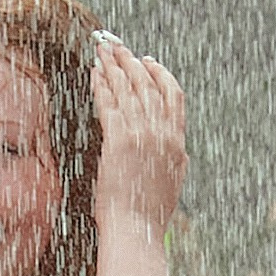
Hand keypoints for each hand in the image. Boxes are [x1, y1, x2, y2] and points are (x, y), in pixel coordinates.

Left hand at [91, 36, 186, 231]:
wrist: (136, 230)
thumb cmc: (148, 215)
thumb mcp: (172, 184)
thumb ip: (176, 162)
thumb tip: (181, 153)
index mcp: (177, 143)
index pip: (173, 96)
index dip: (160, 75)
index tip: (148, 61)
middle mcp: (162, 134)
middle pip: (148, 85)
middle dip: (131, 61)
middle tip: (118, 45)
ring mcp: (142, 135)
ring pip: (128, 89)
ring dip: (114, 66)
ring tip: (103, 49)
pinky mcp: (120, 140)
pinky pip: (109, 103)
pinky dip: (101, 84)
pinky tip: (94, 72)